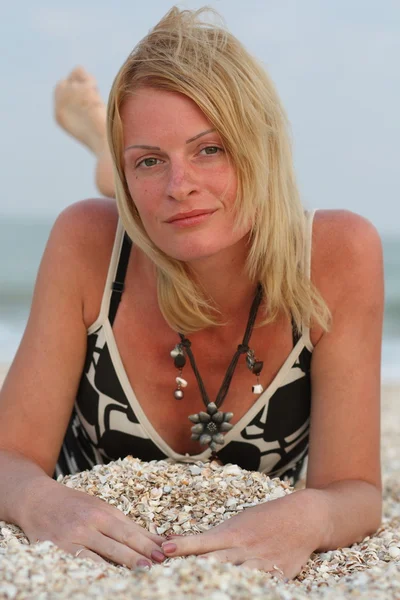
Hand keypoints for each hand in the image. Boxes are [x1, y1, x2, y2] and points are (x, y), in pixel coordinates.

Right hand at [20, 478, 165, 567]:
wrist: (37, 500)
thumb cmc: (74, 505)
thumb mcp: (99, 508)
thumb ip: (122, 524)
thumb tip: (152, 539)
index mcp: (103, 511)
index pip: (130, 529)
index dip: (147, 542)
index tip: (164, 552)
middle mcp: (90, 522)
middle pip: (120, 540)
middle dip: (140, 552)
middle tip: (158, 562)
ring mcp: (74, 536)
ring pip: (103, 553)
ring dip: (123, 562)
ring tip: (141, 570)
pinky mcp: (59, 548)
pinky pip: (81, 562)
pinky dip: (95, 570)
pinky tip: (107, 577)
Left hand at [160, 490, 321, 578]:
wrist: (302, 518)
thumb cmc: (265, 519)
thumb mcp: (239, 522)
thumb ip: (215, 537)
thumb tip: (180, 543)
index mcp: (232, 533)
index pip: (202, 541)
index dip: (184, 545)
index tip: (166, 548)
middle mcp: (244, 548)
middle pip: (216, 560)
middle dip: (196, 567)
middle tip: (175, 573)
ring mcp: (260, 563)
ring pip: (236, 575)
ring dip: (219, 580)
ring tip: (200, 584)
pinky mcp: (276, 575)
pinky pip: (259, 585)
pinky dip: (248, 588)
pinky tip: (237, 592)